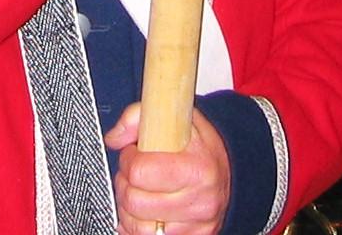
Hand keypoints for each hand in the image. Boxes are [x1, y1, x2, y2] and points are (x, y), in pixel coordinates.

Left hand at [105, 103, 230, 234]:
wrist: (226, 176)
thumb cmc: (200, 150)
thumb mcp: (178, 120)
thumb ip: (140, 118)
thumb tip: (115, 138)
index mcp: (198, 168)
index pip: (140, 171)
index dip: (128, 158)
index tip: (133, 153)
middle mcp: (200, 201)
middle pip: (134, 201)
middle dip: (125, 183)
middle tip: (134, 173)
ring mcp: (195, 226)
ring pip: (136, 225)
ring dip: (128, 207)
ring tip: (139, 191)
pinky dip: (136, 226)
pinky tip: (144, 212)